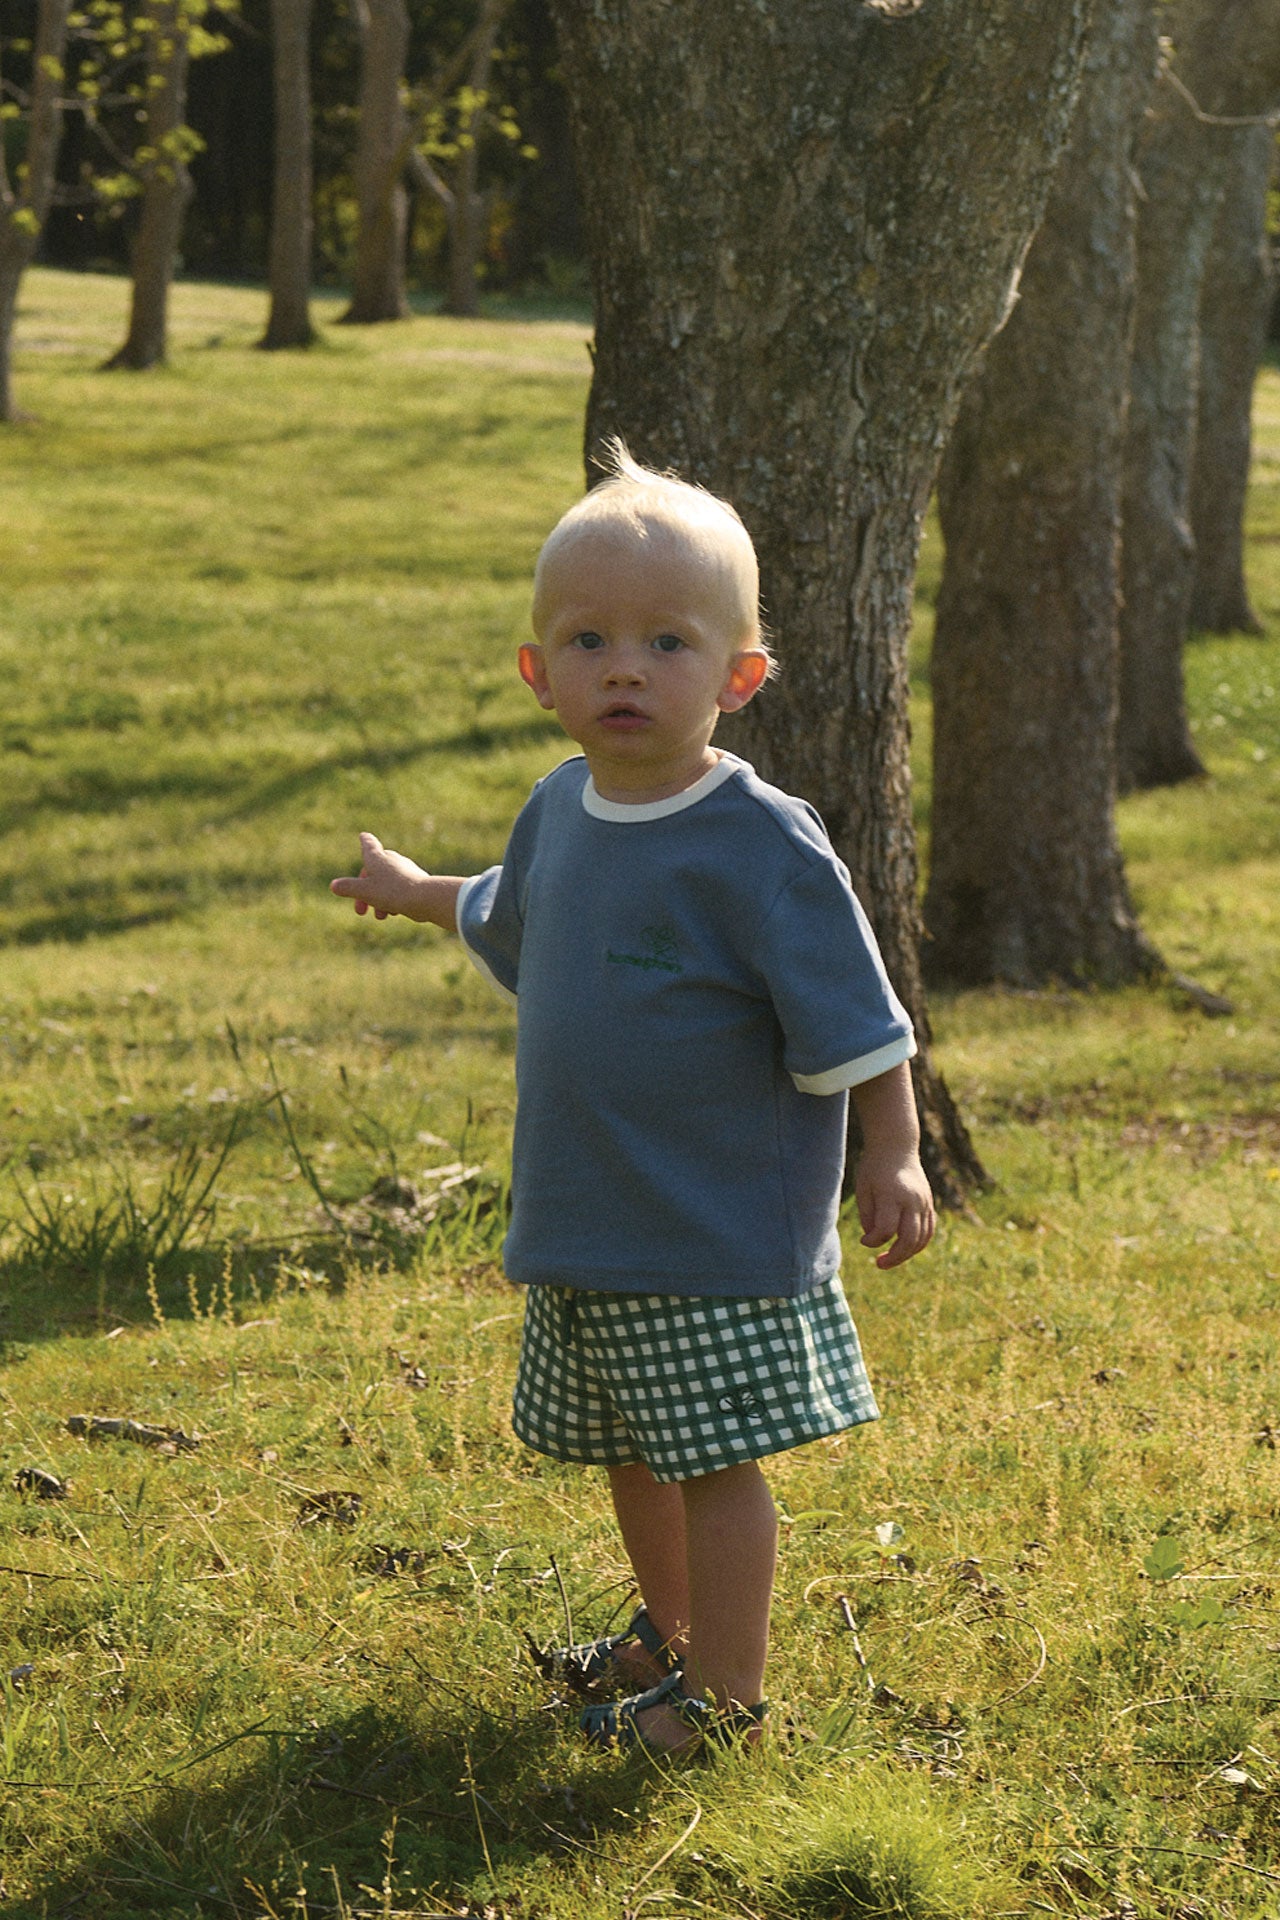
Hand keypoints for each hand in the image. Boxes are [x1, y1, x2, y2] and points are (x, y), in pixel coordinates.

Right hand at [330, 832, 429, 920]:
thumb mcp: (364, 891)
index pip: (368, 845)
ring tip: (380, 916)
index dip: (364, 841)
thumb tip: (333, 886)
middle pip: (374, 871)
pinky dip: (394, 900)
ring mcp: (406, 869)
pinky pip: (400, 889)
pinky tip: (395, 912)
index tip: (363, 836)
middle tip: (360, 911)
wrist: (425, 898)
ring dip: (379, 900)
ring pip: (387, 883)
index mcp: (377, 857)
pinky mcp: (417, 881)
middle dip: (365, 891)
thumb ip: (348, 888)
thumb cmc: (392, 891)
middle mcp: (392, 860)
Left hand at [854, 1149, 934, 1269]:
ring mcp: (924, 1202)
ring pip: (922, 1238)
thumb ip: (868, 1216)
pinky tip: (904, 1249)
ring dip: (907, 1253)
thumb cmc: (874, 1167)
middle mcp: (912, 1200)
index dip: (874, 1241)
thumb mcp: (863, 1189)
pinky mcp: (929, 1203)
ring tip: (890, 1259)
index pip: (886, 1228)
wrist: (896, 1146)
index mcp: (892, 1194)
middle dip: (895, 1256)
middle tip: (879, 1264)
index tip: (864, 1241)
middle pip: (909, 1238)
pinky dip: (918, 1244)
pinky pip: (929, 1230)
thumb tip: (875, 1240)